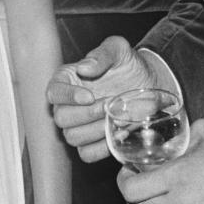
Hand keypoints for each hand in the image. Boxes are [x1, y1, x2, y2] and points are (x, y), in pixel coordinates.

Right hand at [46, 35, 153, 161]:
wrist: (149, 84)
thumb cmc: (129, 64)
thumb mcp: (119, 49)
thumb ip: (102, 54)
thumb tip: (84, 67)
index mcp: (68, 79)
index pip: (53, 91)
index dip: (67, 96)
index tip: (89, 96)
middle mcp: (69, 104)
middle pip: (61, 117)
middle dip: (86, 114)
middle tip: (109, 106)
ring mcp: (79, 125)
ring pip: (72, 137)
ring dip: (95, 131)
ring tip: (116, 119)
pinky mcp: (93, 142)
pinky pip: (86, 154)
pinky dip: (101, 148)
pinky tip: (117, 134)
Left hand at [115, 120, 203, 203]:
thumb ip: (183, 137)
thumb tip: (171, 142)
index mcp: (179, 176)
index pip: (132, 191)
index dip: (124, 182)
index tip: (128, 173)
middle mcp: (182, 202)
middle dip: (136, 198)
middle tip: (139, 187)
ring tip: (159, 195)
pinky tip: (179, 201)